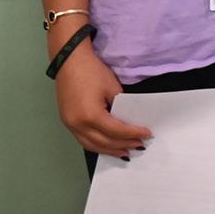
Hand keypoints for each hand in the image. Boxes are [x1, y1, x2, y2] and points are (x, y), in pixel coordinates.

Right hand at [55, 43, 151, 158]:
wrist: (69, 61)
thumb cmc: (92, 72)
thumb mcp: (113, 88)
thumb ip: (120, 108)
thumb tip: (129, 121)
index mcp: (91, 116)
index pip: (117, 131)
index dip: (133, 134)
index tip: (147, 134)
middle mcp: (78, 124)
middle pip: (104, 142)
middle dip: (123, 145)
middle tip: (140, 146)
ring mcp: (69, 125)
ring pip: (91, 145)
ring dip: (109, 150)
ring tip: (126, 152)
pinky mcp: (67, 122)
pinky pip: (83, 140)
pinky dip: (97, 145)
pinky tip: (107, 146)